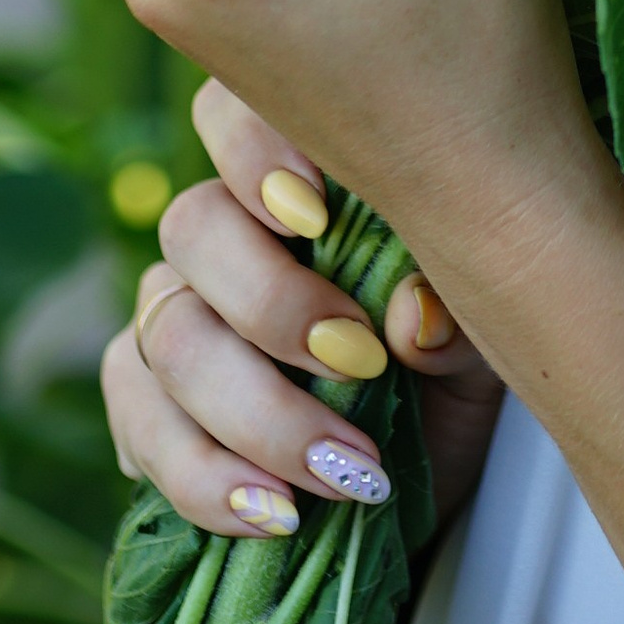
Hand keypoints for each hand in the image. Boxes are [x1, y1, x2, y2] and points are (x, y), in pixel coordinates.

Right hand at [102, 75, 504, 538]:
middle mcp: (218, 237)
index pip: (231, 111)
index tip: (317, 215)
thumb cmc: (448, 367)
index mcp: (296, 181)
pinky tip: (275, 512)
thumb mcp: (484, 334)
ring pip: (168, 337)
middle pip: (193, 229)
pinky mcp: (146, 408)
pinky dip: (205, 477)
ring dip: (258, 414)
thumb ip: (454, 312)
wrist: (416, 477)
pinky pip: (139, 425)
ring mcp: (171, 318)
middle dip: (274, 306)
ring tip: (342, 472)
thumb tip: (411, 319)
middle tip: (359, 365)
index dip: (253, 148)